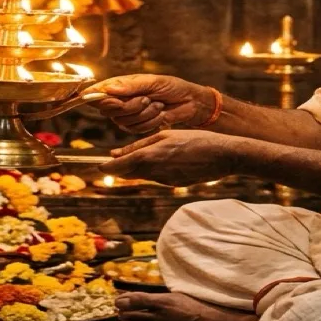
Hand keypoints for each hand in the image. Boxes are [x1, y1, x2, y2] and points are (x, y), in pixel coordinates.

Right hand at [89, 75, 217, 132]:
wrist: (189, 103)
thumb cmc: (172, 87)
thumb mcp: (153, 81)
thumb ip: (130, 86)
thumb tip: (109, 89)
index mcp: (121, 85)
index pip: (98, 91)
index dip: (96, 97)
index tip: (108, 99)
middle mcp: (120, 99)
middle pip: (109, 110)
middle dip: (130, 106)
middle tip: (147, 99)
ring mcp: (128, 114)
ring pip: (122, 121)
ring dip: (143, 114)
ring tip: (158, 105)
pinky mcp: (137, 126)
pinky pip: (134, 130)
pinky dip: (150, 122)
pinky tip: (160, 115)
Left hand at [99, 130, 236, 184]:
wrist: (223, 155)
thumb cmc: (195, 139)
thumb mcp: (165, 135)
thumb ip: (139, 145)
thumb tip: (115, 153)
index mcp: (150, 156)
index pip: (119, 167)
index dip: (106, 167)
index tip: (97, 165)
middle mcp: (155, 172)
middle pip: (129, 173)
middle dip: (120, 168)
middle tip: (113, 160)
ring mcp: (165, 181)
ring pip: (143, 175)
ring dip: (138, 167)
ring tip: (144, 154)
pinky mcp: (174, 185)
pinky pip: (158, 178)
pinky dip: (155, 170)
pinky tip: (166, 160)